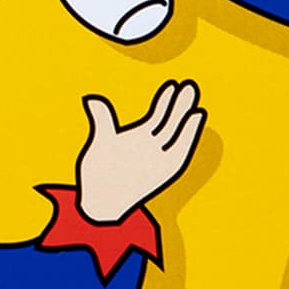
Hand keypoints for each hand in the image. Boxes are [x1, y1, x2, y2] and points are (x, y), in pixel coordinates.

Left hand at [74, 79, 205, 224]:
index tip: (173, 84)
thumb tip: (91, 99)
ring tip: (194, 97)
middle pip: (170, 121)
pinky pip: (180, 150)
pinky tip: (197, 117)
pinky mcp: (165, 170)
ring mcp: (159, 159)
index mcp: (138, 138)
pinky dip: (189, 135)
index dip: (165, 100)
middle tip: (189, 85)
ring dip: (185, 115)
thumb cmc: (97, 175)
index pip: (157, 115)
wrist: (99, 203)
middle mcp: (152, 147)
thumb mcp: (100, 142)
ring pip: (176, 133)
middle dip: (180, 104)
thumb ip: (102, 119)